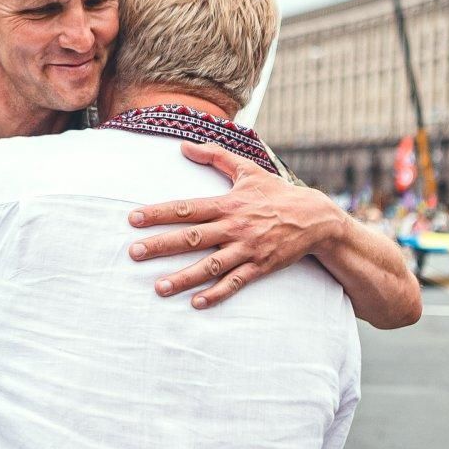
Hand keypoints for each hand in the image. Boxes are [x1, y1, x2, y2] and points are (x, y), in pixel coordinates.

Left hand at [127, 143, 335, 308]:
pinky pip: (235, 282)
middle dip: (161, 245)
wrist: (315, 218)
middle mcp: (234, 227)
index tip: (133, 218)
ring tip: (158, 288)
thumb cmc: (276, 193)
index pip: (187, 208)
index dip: (159, 212)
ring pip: (211, 265)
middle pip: (192, 237)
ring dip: (183, 277)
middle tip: (134, 253)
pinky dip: (217, 294)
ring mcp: (247, 249)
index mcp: (228, 204)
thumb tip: (184, 145)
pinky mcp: (260, 266)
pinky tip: (196, 303)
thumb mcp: (247, 170)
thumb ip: (214, 157)